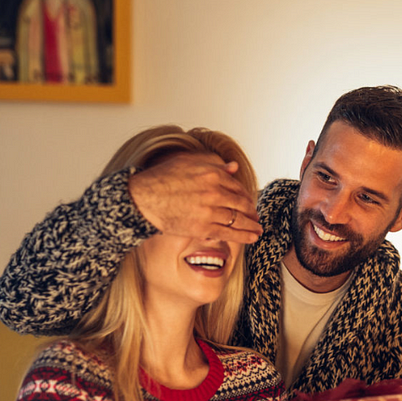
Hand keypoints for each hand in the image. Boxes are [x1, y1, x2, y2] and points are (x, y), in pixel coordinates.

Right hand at [128, 152, 262, 242]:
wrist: (143, 198)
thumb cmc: (162, 178)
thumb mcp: (188, 162)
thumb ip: (213, 163)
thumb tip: (233, 167)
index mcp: (212, 174)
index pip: (237, 186)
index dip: (245, 195)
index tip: (249, 202)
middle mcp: (214, 192)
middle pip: (241, 203)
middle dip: (251, 212)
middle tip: (256, 217)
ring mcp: (210, 211)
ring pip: (238, 219)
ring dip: (252, 226)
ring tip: (258, 230)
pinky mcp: (203, 228)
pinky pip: (228, 233)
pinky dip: (243, 236)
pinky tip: (252, 238)